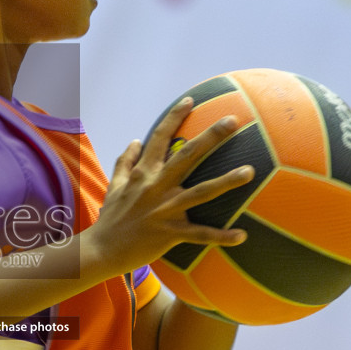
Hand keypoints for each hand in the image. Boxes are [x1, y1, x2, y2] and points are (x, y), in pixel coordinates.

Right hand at [86, 97, 251, 277]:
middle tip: (233, 120)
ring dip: (226, 182)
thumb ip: (125, 161)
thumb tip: (135, 140)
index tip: (190, 100)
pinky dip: (220, 236)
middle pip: (187, 156)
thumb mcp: (114, 185)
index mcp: (143, 173)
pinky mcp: (170, 233)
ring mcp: (165, 209)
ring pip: (200, 192)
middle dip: (211, 136)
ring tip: (249, 172)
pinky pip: (199, 234)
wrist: (101, 250)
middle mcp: (156, 187)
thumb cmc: (111, 218)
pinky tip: (241, 236)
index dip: (174, 117)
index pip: (159, 138)